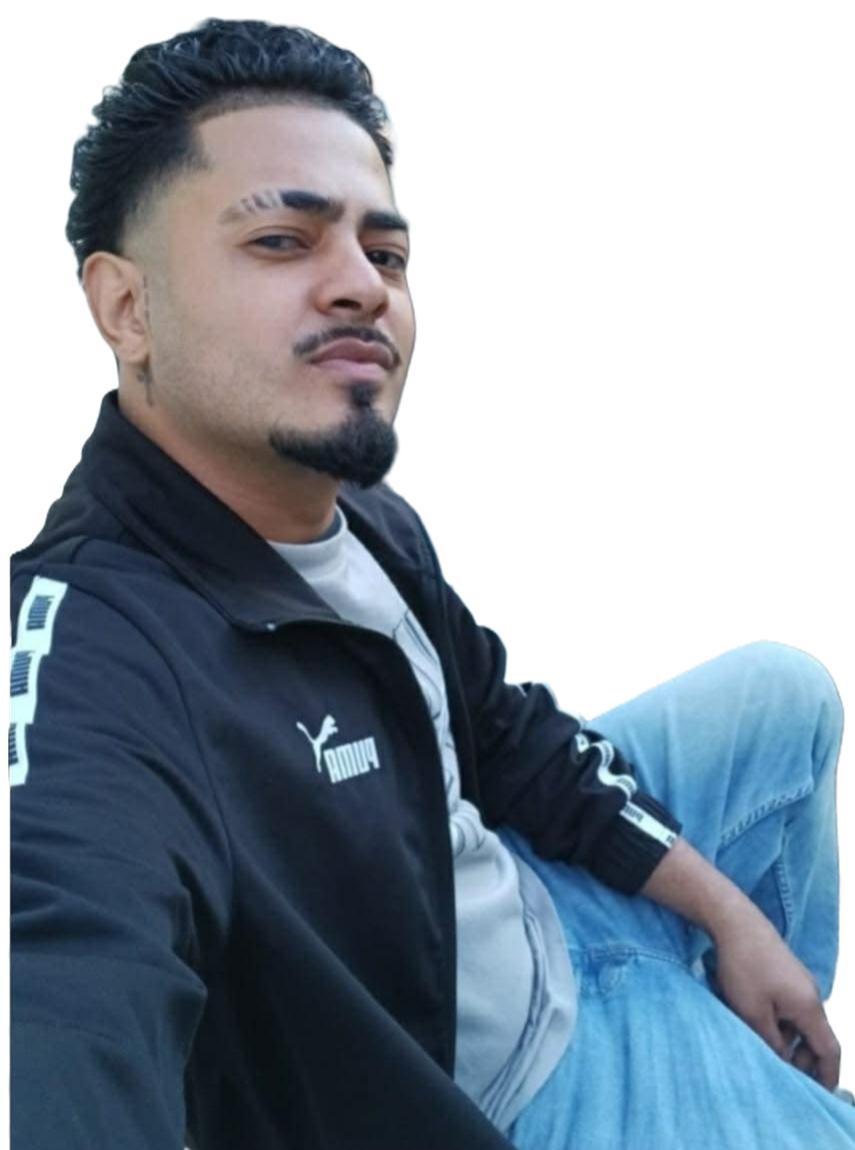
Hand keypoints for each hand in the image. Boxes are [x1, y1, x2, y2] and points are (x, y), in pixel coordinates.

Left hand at [712, 904, 840, 1089]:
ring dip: (788, 1039)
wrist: (735, 921)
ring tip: (763, 1046)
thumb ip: (772, 1042)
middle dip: (803, 1059)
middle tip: (781, 1072)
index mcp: (809, 1007)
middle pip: (816, 1037)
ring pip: (801, 1022)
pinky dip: (781, 1021)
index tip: (820, 1094)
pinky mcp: (787, 972)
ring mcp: (800, 981)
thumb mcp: (753, 1013)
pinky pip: (791, 1006)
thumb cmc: (743, 967)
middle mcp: (811, 994)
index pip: (829, 1050)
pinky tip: (758, 1022)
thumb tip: (785, 1062)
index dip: (827, 1076)